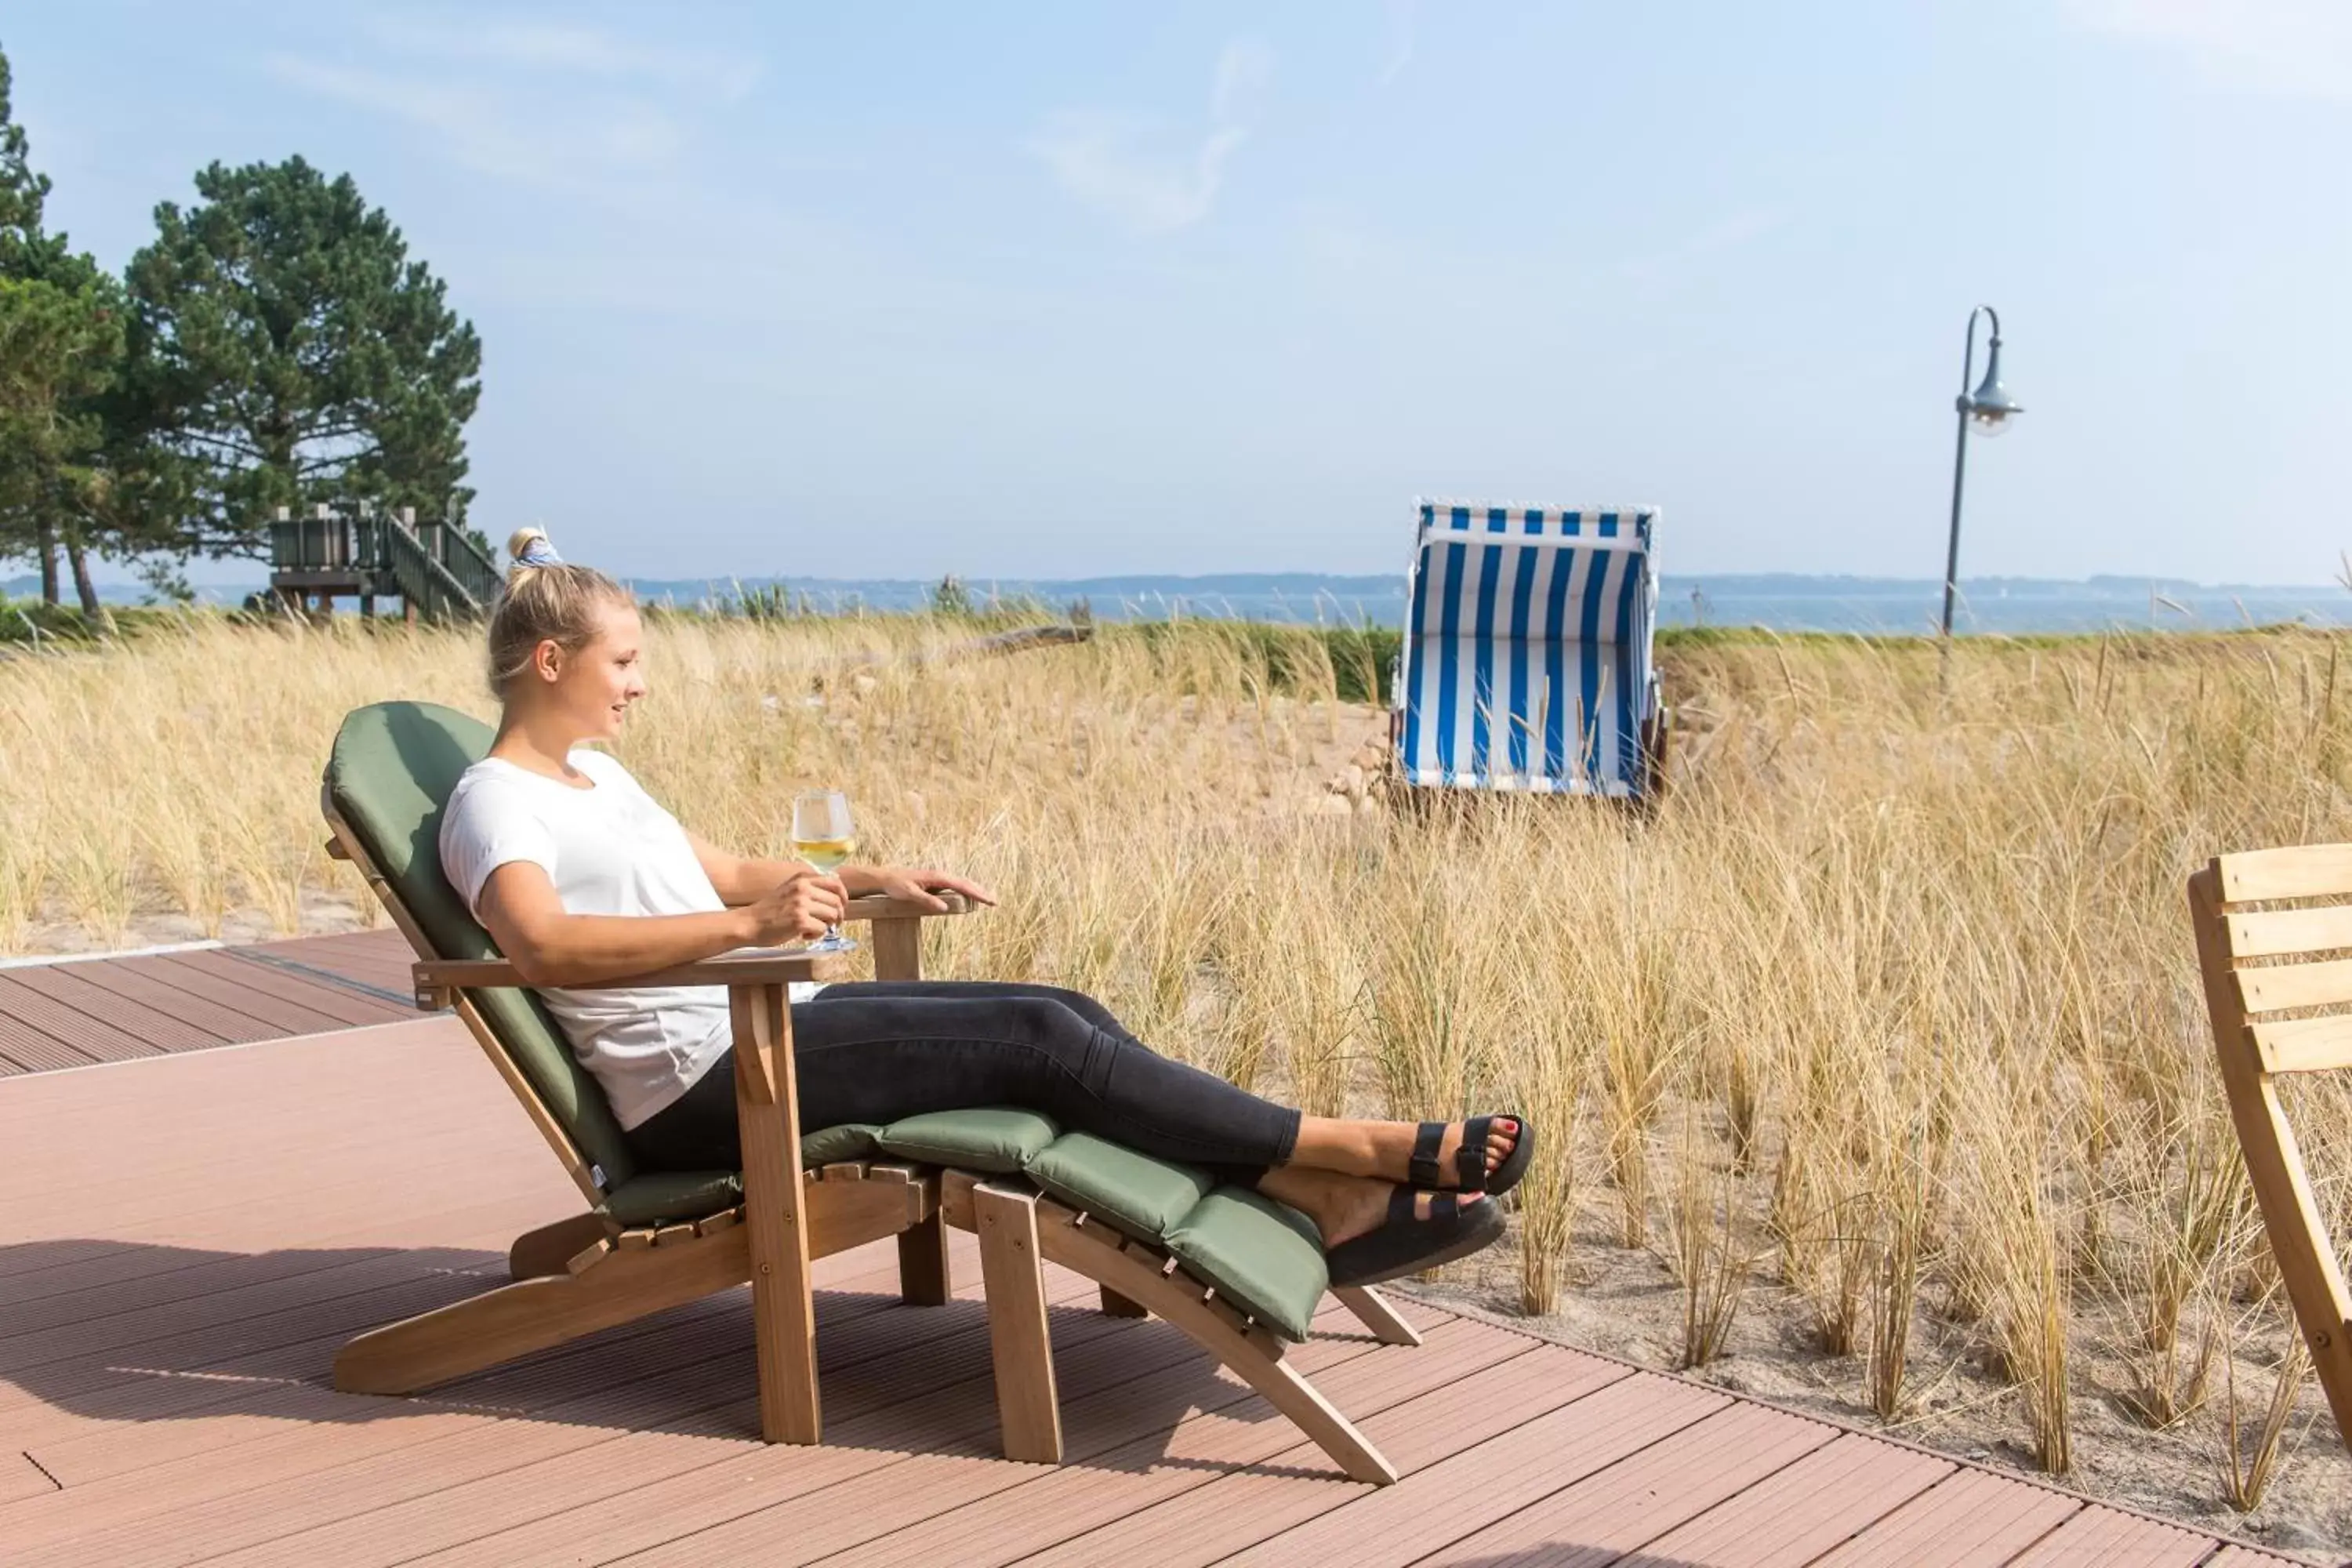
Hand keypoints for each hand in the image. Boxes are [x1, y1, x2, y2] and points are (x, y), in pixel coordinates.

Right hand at [742, 866, 847, 944]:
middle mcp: (803, 888)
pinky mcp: (799, 921)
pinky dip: (816, 935)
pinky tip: (803, 935)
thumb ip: (810, 887)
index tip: (841, 907)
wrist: (749, 923)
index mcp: (802, 878)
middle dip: (838, 916)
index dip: (843, 897)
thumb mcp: (790, 889)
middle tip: (831, 925)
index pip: (835, 883)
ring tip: (811, 929)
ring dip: (826, 926)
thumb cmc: (770, 910)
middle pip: (837, 902)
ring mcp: (801, 904)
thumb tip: (836, 892)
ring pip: (832, 916)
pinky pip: (822, 929)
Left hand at [859, 865, 996, 912]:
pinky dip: (965, 891)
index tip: (989, 900)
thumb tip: (945, 907)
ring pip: (961, 884)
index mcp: (937, 877)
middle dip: (980, 892)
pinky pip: (954, 887)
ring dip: (974, 891)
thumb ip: (927, 900)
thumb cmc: (896, 885)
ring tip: (986, 900)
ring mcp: (938, 879)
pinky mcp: (935, 883)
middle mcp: (940, 876)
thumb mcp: (909, 894)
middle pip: (965, 883)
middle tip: (995, 902)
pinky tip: (968, 898)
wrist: (885, 878)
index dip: (977, 894)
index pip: (962, 886)